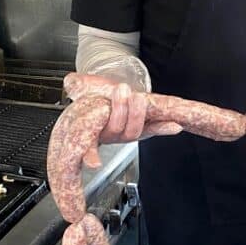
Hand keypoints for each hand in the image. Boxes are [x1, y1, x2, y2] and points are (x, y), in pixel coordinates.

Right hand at [63, 72, 181, 168]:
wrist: (109, 91)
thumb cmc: (93, 94)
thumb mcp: (80, 87)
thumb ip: (75, 85)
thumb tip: (71, 81)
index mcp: (89, 130)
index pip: (86, 146)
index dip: (90, 155)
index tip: (94, 163)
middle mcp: (109, 135)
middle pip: (116, 131)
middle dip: (120, 111)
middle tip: (122, 91)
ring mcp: (127, 132)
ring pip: (134, 131)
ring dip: (137, 113)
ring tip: (138, 97)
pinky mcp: (143, 128)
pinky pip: (153, 130)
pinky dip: (164, 128)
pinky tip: (174, 126)